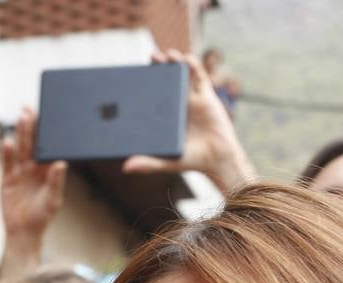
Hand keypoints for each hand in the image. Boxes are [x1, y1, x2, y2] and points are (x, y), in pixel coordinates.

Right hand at [0, 107, 65, 260]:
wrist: (23, 233)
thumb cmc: (42, 218)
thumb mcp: (53, 200)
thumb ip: (56, 182)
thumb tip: (61, 163)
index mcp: (48, 171)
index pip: (48, 147)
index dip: (47, 133)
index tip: (49, 117)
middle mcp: (34, 168)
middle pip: (33, 143)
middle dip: (32, 126)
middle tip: (31, 108)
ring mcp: (20, 172)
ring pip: (21, 148)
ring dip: (21, 133)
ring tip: (22, 117)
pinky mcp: (7, 179)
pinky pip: (7, 163)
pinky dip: (7, 152)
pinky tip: (7, 141)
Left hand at [121, 50, 255, 192]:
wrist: (217, 159)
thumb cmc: (191, 160)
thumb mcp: (166, 162)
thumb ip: (148, 163)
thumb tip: (125, 168)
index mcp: (164, 114)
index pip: (150, 92)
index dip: (143, 80)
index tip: (132, 73)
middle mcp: (175, 102)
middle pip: (164, 78)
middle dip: (157, 66)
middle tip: (151, 57)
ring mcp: (190, 97)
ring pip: (180, 73)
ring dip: (173, 61)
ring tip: (167, 55)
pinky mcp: (205, 95)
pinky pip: (199, 76)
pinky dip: (193, 65)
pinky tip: (186, 59)